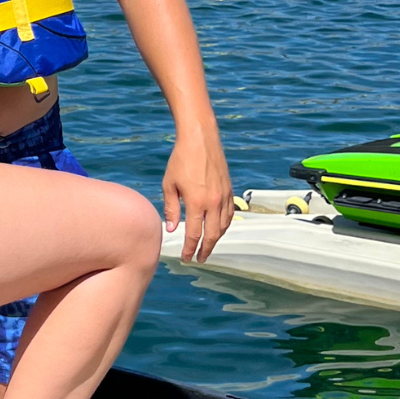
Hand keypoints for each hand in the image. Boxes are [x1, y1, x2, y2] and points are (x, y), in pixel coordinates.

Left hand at [162, 129, 233, 263]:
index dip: (190, 249)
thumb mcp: (169, 185)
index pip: (194, 234)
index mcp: (196, 203)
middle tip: (199, 259)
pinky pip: (229, 214)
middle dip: (205, 250)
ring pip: (223, 226)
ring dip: (216, 239)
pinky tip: (218, 228)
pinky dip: (224, 225)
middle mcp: (213, 203)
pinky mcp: (230, 190)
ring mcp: (224, 197)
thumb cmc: (181, 160)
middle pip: (212, 235)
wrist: (200, 139)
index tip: (186, 258)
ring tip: (208, 246)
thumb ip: (171, 209)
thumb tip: (171, 229)